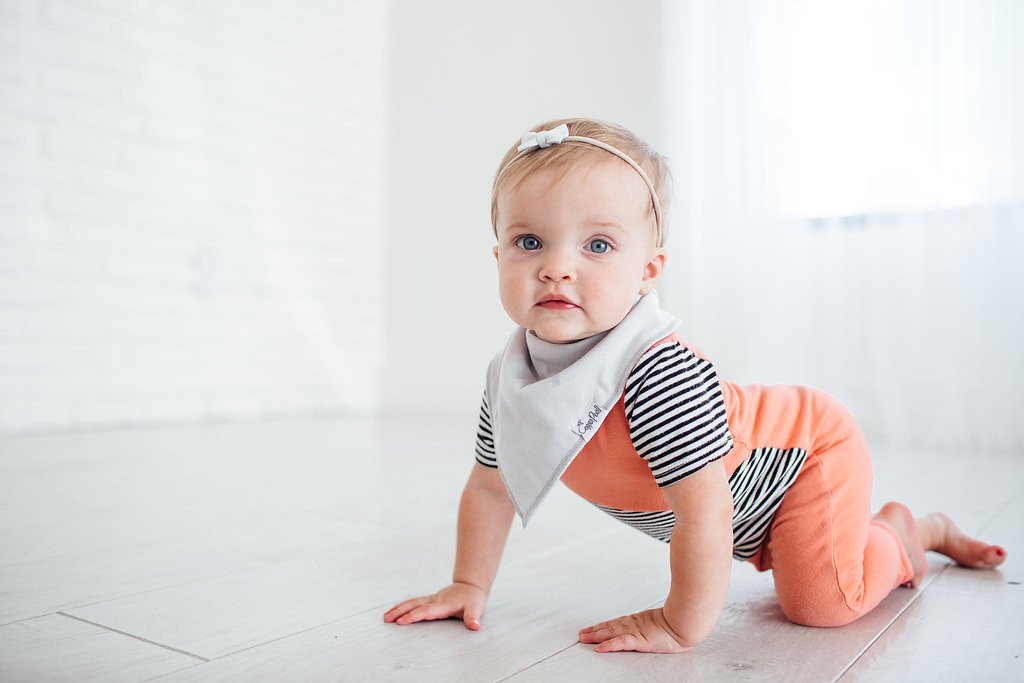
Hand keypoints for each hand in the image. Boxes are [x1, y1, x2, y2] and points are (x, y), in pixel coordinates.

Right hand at [383, 582, 487, 630]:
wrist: (470, 586)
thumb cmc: (473, 599)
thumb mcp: (476, 608)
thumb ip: (473, 617)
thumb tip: (475, 625)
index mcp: (443, 604)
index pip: (425, 611)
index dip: (413, 616)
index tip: (401, 622)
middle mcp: (435, 600)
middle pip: (414, 605)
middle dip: (399, 612)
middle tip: (386, 619)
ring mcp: (431, 599)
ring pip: (411, 603)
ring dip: (398, 609)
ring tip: (385, 617)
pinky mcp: (429, 599)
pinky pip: (414, 602)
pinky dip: (403, 606)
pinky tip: (395, 610)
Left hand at [578, 608, 692, 652]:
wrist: (684, 622)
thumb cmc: (677, 623)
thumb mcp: (661, 623)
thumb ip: (653, 625)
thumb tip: (653, 628)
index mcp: (637, 621)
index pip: (615, 623)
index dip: (602, 626)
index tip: (591, 628)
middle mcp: (632, 624)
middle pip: (609, 627)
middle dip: (594, 631)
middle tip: (581, 634)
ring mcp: (634, 631)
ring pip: (610, 633)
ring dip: (595, 636)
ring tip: (583, 638)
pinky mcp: (639, 640)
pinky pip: (620, 643)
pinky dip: (608, 645)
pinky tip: (599, 648)